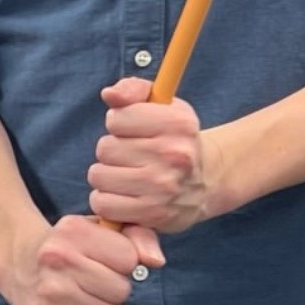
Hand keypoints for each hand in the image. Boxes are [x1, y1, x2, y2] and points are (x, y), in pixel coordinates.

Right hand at [0, 213, 165, 304]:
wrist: (18, 261)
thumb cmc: (71, 246)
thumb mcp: (101, 229)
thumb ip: (138, 236)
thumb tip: (157, 261)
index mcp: (74, 231)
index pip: (129, 259)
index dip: (124, 263)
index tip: (106, 260)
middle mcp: (59, 259)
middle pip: (122, 291)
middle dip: (115, 289)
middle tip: (94, 281)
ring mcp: (49, 292)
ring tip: (85, 298)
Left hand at [89, 79, 225, 231]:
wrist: (205, 183)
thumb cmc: (174, 139)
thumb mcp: (163, 106)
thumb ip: (133, 90)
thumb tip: (109, 94)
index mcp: (178, 124)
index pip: (116, 119)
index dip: (118, 123)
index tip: (133, 130)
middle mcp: (174, 155)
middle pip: (105, 148)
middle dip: (112, 151)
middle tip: (132, 156)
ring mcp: (164, 187)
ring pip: (99, 176)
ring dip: (106, 176)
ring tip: (127, 175)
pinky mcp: (152, 214)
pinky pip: (103, 204)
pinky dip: (107, 201)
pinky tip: (124, 195)